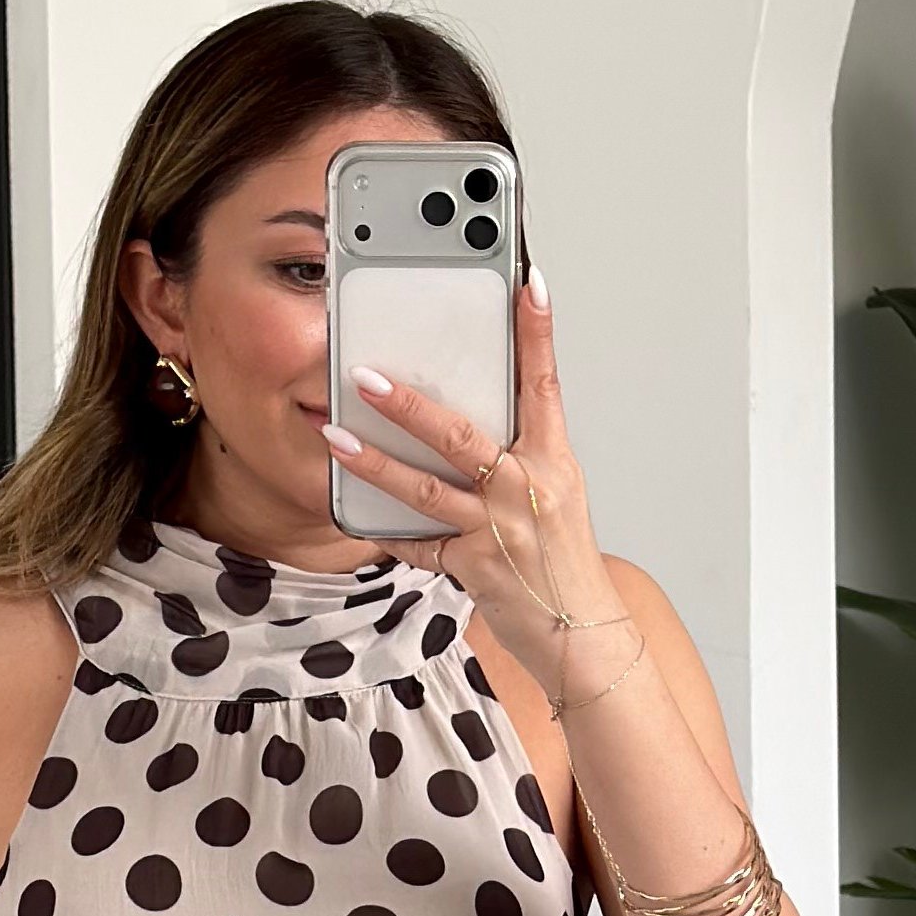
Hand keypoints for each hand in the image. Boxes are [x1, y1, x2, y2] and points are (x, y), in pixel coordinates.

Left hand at [320, 278, 641, 706]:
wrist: (580, 634)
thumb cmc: (562, 560)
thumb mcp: (555, 494)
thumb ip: (518, 453)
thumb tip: (467, 413)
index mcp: (553, 462)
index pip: (544, 384)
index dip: (537, 332)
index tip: (526, 282)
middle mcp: (526, 490)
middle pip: (461, 436)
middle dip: (410, 406)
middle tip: (364, 376)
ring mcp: (498, 530)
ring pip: (426, 490)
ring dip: (375, 463)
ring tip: (334, 436)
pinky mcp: (474, 568)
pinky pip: (418, 545)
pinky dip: (386, 529)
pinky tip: (351, 510)